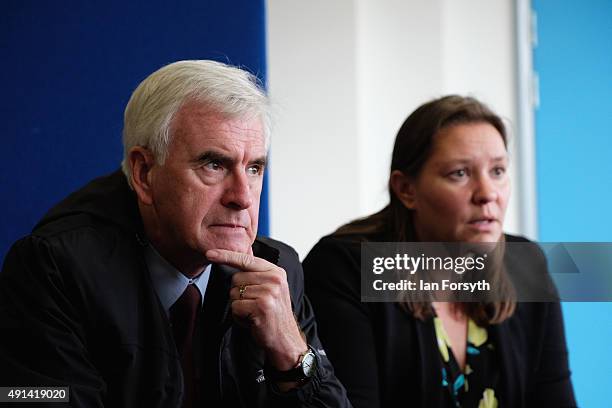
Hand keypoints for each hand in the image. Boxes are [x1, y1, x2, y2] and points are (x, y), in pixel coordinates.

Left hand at [205, 249, 307, 370]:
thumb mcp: (272, 289)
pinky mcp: (262, 305)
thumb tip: (238, 256)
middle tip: (254, 305)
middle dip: (238, 293)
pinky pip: (235, 307)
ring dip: (239, 307)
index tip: (209, 253)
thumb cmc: (274, 315)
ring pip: (234, 293)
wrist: (286, 340)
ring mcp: (269, 292)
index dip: (226, 255)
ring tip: (254, 313)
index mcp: (276, 271)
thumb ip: (257, 274)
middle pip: (236, 278)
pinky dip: (239, 317)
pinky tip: (252, 320)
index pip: (246, 259)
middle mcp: (274, 279)